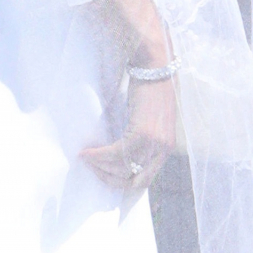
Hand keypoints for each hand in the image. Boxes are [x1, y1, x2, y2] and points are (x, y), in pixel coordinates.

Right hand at [80, 74, 175, 191]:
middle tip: (93, 169)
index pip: (144, 180)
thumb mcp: (150, 124)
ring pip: (122, 168)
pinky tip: (87, 152)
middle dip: (109, 179)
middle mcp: (163, 150)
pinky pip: (116, 154)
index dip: (122, 182)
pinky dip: (99, 156)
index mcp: (166, 149)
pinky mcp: (142, 133)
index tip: (104, 176)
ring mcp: (154, 143)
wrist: (155, 69)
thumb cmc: (150, 93)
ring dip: (100, 166)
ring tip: (87, 158)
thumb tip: (118, 159)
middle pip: (133, 181)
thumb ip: (141, 143)